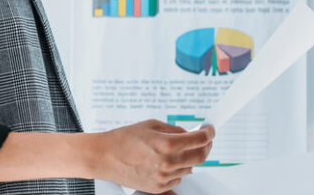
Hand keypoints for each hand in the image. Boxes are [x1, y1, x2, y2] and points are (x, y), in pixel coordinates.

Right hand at [94, 119, 214, 192]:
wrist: (104, 157)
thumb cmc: (124, 139)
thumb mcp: (152, 125)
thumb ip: (174, 130)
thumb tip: (190, 134)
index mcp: (166, 144)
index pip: (199, 140)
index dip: (209, 133)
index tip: (210, 130)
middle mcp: (167, 163)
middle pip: (200, 157)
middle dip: (206, 147)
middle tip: (204, 140)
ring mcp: (163, 178)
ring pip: (190, 168)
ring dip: (189, 158)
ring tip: (175, 150)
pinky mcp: (158, 188)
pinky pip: (178, 179)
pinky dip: (177, 170)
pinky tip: (165, 162)